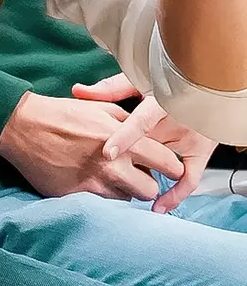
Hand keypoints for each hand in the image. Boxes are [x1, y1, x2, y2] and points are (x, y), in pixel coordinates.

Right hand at [0, 90, 184, 201]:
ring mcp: (95, 184)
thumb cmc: (60, 113)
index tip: (167, 166)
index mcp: (123, 141)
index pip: (168, 164)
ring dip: (123, 189)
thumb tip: (145, 133)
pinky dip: (101, 193)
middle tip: (134, 172)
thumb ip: (127, 122)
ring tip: (108, 175)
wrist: (22, 126)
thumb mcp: (99, 108)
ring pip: (127, 198)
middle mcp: (113, 166)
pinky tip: (89, 179)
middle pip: (151, 189)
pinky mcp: (77, 195)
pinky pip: (102, 203)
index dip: (170, 166)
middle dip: (146, 182)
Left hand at [73, 73, 217, 212]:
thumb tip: (78, 91)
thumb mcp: (140, 79)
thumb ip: (110, 88)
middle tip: (102, 172)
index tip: (107, 154)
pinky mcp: (202, 152)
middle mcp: (179, 122)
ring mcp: (191, 139)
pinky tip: (158, 206)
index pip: (142, 123)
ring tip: (125, 190)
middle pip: (149, 148)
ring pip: (164, 164)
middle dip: (129, 161)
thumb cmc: (170, 79)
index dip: (125, 139)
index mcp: (162, 102)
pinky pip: (190, 179)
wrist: (207, 85)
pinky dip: (175, 194)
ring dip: (146, 177)